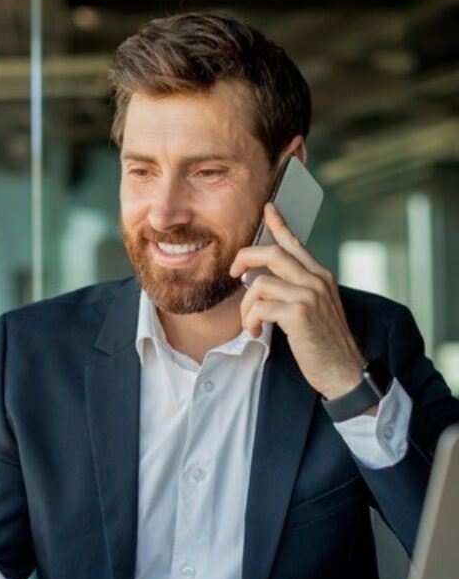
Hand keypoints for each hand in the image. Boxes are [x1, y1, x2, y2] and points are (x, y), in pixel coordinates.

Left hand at [230, 202, 365, 399]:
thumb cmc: (324, 343)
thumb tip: (261, 281)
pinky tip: (255, 332)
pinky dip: (250, 320)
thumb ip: (295, 290)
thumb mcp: (314, 309)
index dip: (279, 224)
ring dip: (246, 305)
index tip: (268, 208)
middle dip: (246, 258)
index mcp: (320, 276)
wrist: (344, 371)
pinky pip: (260, 307)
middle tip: (233, 272)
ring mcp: (309, 295)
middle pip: (273, 252)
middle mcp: (317, 280)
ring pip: (260, 283)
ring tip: (250, 323)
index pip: (296, 243)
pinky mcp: (299, 314)